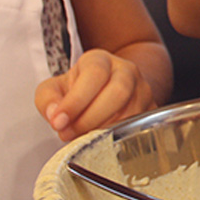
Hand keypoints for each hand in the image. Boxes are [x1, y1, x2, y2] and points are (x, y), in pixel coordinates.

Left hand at [35, 49, 157, 141]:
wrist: (108, 87)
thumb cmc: (78, 89)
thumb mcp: (54, 88)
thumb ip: (48, 99)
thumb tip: (55, 115)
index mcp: (100, 60)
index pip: (94, 74)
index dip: (76, 100)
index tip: (58, 122)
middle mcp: (126, 70)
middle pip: (118, 92)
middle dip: (90, 118)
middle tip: (68, 133)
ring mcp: (143, 89)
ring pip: (130, 112)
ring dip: (101, 130)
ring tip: (81, 136)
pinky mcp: (151, 109)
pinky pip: (138, 126)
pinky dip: (116, 138)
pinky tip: (100, 140)